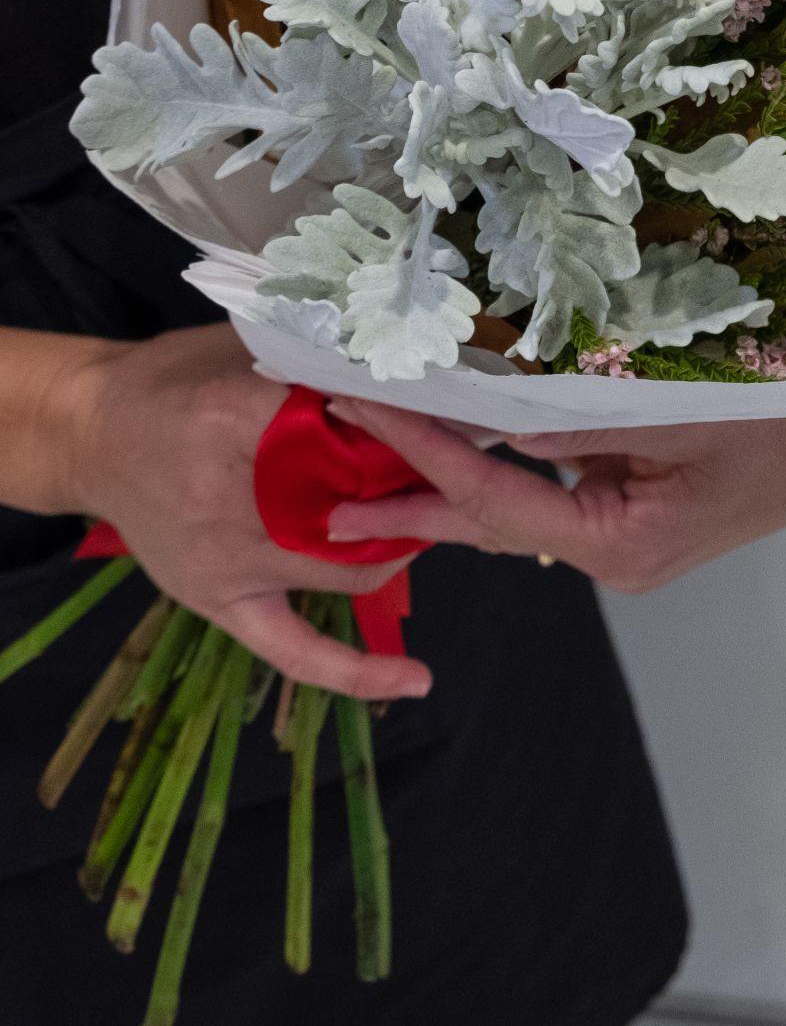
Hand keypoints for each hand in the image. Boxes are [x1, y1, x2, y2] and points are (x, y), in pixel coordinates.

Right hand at [58, 326, 431, 703]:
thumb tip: (404, 363)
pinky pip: (295, 650)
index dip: (399, 422)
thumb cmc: (176, 379)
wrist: (94, 434)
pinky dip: (356, 672)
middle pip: (355, 506)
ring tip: (432, 520)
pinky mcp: (218, 602)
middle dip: (412, 491)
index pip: (344, 425)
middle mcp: (227, 498)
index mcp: (230, 416)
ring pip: (344, 569)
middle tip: (451, 471)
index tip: (438, 415)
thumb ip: (316, 357)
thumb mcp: (244, 345)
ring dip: (399, 546)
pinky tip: (416, 681)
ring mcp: (224, 562)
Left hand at [326, 394, 785, 590]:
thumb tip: (492, 417)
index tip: (355, 408)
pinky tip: (465, 431)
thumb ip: (584, 418)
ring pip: (519, 501)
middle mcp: (614, 555)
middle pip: (491, 519)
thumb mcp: (684, 409)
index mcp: (620, 545)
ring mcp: (629, 537)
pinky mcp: (643, 508)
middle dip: (408, 491)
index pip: (492, 497)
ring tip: (370, 447)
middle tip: (324, 477)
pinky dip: (507, 458)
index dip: (420, 449)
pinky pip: (557, 485)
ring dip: (452, 470)